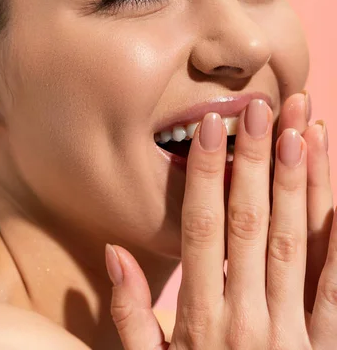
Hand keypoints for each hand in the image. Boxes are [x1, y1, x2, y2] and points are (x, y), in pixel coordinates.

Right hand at [105, 95, 336, 347]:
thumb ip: (130, 316)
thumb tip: (116, 251)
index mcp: (200, 317)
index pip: (202, 228)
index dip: (208, 174)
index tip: (212, 126)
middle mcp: (245, 315)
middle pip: (250, 222)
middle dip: (256, 160)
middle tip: (264, 107)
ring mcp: (290, 332)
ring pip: (295, 242)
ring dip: (300, 183)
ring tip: (304, 130)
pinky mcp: (325, 347)